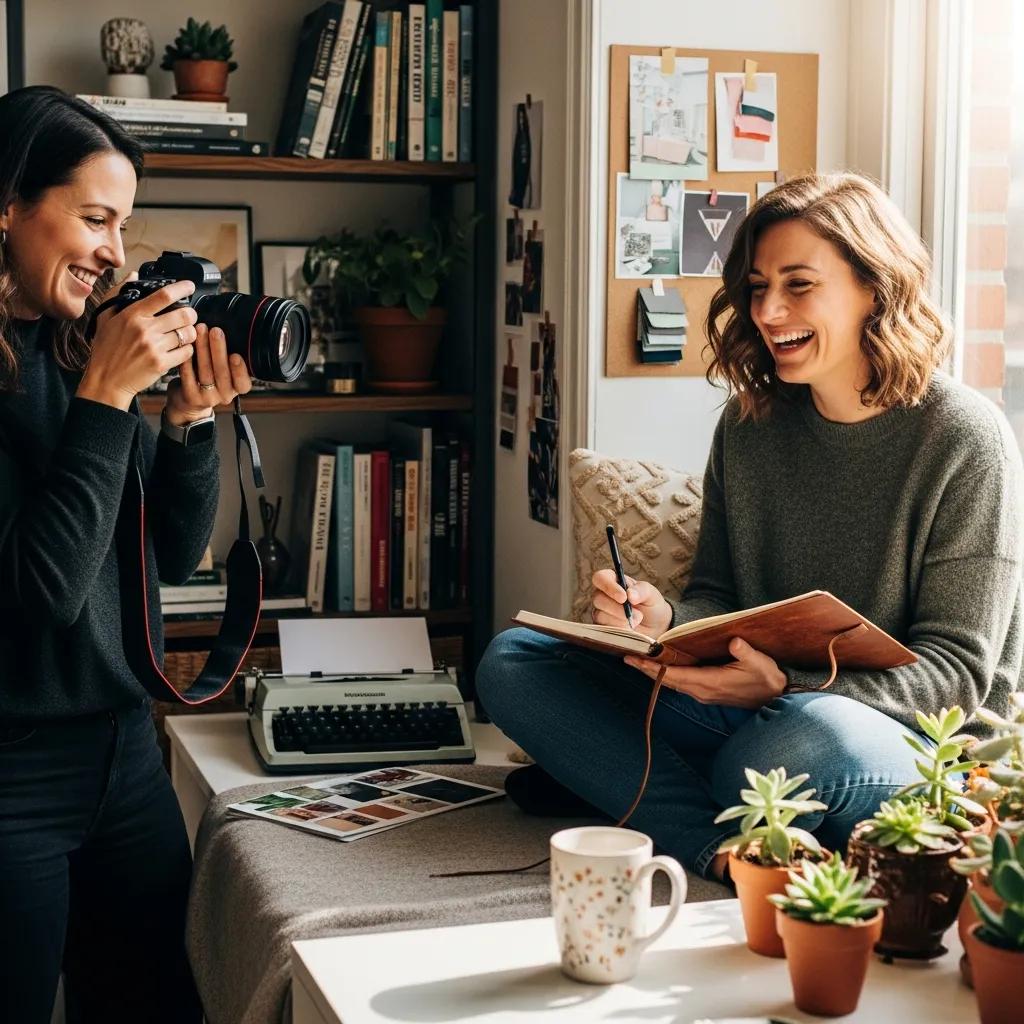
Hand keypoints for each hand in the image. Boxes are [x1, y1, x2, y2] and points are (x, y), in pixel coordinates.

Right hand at [77, 275, 199, 409]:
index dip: (181, 288)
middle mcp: (144, 329)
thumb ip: (118, 294)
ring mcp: (154, 347)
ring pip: (188, 334)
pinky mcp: (162, 364)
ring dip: (190, 333)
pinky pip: (187, 352)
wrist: (106, 380)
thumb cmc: (106, 350)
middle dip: (191, 314)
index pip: (163, 296)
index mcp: (132, 315)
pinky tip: (180, 349)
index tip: (190, 286)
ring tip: (184, 334)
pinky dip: (188, 350)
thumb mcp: (105, 317)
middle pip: (184, 314)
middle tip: (189, 316)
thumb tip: (134, 275)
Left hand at [163, 323, 252, 425]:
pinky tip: (186, 345)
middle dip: (219, 349)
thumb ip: (228, 358)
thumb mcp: (225, 372)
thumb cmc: (210, 379)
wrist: (190, 402)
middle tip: (216, 331)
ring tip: (200, 330)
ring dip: (202, 349)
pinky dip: (187, 359)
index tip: (235, 355)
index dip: (240, 370)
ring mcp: (208, 398)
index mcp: (237, 388)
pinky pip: (188, 375)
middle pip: (222, 372)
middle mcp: (225, 395)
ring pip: (205, 371)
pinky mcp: (191, 397)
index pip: (243, 383)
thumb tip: (228, 329)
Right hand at [591, 569, 672, 638]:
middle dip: (617, 608)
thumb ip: (641, 590)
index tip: (624, 597)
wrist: (655, 627)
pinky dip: (619, 629)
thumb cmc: (651, 605)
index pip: (600, 577)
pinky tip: (630, 629)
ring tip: (636, 621)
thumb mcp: (651, 594)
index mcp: (613, 581)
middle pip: (598, 598)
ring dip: (621, 620)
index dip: (608, 586)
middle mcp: (604, 595)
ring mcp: (601, 612)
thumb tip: (630, 594)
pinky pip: (604, 629)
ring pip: (600, 615)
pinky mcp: (602, 627)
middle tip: (637, 615)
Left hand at [623, 637, 786, 708]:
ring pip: (672, 682)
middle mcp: (701, 691)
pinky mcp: (706, 691)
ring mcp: (703, 693)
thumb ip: (746, 653)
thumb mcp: (760, 664)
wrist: (774, 698)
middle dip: (646, 669)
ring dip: (655, 672)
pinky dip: (667, 673)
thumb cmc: (766, 679)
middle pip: (667, 680)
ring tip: (637, 658)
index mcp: (709, 683)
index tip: (634, 659)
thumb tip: (734, 642)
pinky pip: (680, 682)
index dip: (653, 668)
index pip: (673, 675)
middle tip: (626, 656)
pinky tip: (660, 664)